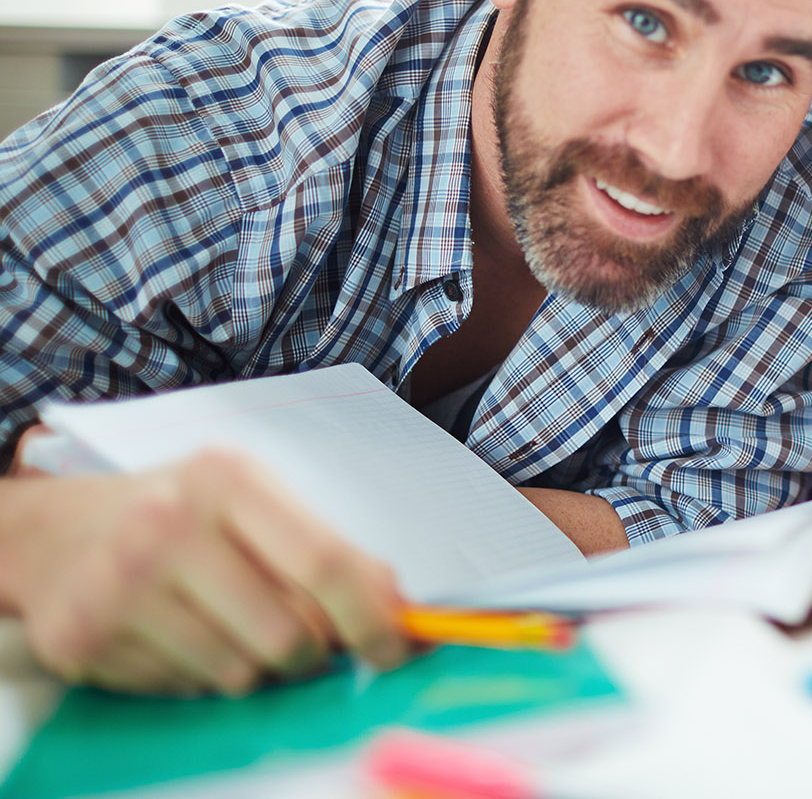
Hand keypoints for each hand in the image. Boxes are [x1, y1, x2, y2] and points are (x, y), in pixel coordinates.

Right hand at [7, 439, 408, 693]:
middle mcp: (168, 526)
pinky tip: (179, 635)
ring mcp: (119, 585)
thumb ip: (323, 549)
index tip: (400, 646)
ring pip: (240, 673)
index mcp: (227, 479)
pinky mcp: (82, 638)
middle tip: (305, 638)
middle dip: (313, 652)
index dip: (372, 616)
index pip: (324, 562)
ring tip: (230, 624)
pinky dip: (202, 675)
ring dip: (257, 667)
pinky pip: (186, 689)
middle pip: (287, 634)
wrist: (55, 531)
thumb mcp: (252, 501)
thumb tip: (396, 610)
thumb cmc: (179, 513)